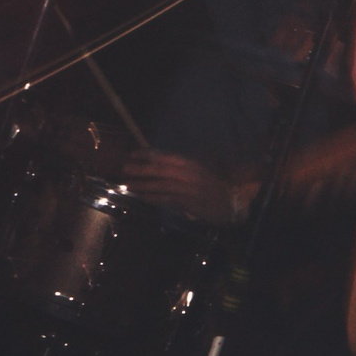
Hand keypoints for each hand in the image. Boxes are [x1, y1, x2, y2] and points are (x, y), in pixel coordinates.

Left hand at [121, 150, 246, 224]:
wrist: (229, 203)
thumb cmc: (212, 185)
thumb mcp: (199, 170)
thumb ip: (181, 167)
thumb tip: (159, 163)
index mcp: (191, 163)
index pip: (166, 156)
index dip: (149, 154)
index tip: (134, 153)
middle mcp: (188, 173)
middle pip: (161, 169)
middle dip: (142, 168)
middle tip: (125, 168)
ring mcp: (187, 188)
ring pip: (161, 185)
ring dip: (143, 185)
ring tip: (128, 184)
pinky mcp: (187, 202)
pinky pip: (166, 199)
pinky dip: (152, 198)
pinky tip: (142, 197)